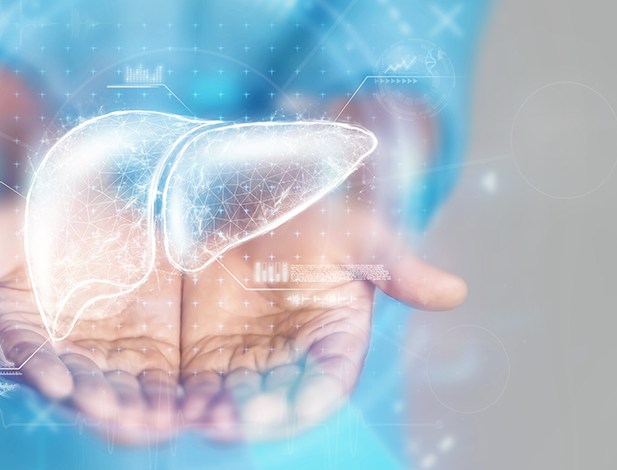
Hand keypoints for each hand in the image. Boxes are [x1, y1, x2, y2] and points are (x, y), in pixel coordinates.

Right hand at [0, 197, 183, 442]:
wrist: (103, 195)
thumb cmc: (46, 213)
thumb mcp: (2, 232)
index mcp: (26, 333)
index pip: (29, 358)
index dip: (42, 370)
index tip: (58, 382)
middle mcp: (66, 353)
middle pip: (80, 387)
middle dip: (97, 402)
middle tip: (117, 412)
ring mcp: (111, 355)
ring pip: (124, 392)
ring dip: (139, 410)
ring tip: (159, 418)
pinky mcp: (153, 352)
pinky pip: (166, 381)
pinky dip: (178, 397)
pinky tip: (196, 407)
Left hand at [179, 193, 465, 440]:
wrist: (264, 193)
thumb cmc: (319, 214)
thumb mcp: (357, 232)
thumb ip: (397, 266)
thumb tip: (455, 292)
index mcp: (336, 340)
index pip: (327, 383)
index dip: (306, 402)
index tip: (280, 410)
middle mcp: (292, 358)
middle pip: (274, 399)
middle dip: (248, 416)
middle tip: (221, 422)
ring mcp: (247, 356)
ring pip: (229, 398)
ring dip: (210, 414)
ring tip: (187, 419)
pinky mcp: (205, 348)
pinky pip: (192, 380)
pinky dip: (179, 397)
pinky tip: (161, 404)